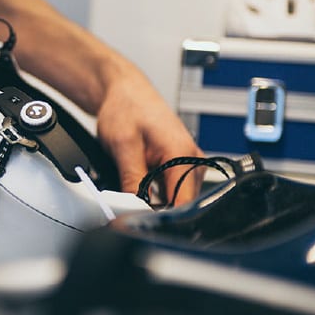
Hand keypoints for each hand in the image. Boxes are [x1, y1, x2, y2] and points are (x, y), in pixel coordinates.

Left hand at [96, 66, 204, 205]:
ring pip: (175, 199)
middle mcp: (192, 159)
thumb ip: (132, 180)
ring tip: (131, 192)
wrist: (125, 92)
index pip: (183, 202)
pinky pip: (170, 190)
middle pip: (181, 204)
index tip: (138, 222)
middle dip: (155, 212)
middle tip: (128, 210)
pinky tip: (138, 186)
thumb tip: (133, 209)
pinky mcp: (178, 165)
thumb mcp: (123, 146)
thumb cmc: (126, 108)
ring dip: (153, 202)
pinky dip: (153, 193)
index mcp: (183, 153)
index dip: (160, 217)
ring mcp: (188, 163)